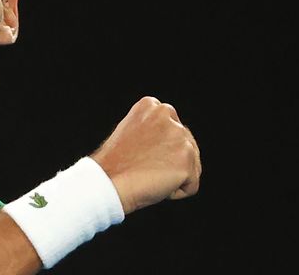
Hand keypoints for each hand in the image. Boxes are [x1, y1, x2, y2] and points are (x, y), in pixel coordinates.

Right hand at [90, 96, 201, 213]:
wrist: (107, 182)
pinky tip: (154, 185)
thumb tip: (171, 142)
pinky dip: (175, 192)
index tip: (141, 155)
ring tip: (147, 175)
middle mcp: (168, 116)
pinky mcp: (187, 161)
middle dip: (168, 162)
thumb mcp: (130, 132)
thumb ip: (153, 129)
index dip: (158, 148)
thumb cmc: (114, 164)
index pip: (173, 129)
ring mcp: (180, 138)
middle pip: (186, 147)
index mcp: (151, 105)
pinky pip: (191, 186)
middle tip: (142, 167)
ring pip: (191, 166)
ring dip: (172, 176)